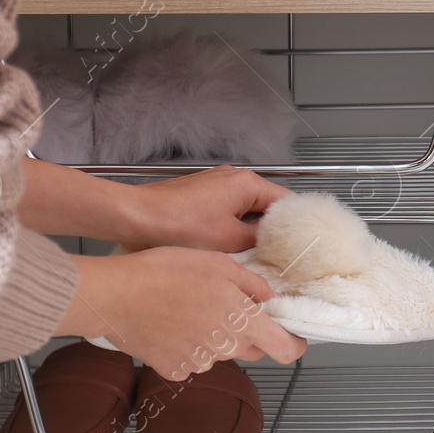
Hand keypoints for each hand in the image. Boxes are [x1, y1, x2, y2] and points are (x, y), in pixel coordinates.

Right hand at [59, 247, 306, 378]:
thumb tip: (267, 297)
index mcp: (243, 322)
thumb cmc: (167, 272)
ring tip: (191, 306)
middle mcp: (225, 349)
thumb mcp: (219, 263)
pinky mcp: (173, 369)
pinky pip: (192, 359)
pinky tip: (173, 322)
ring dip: (215, 335)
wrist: (117, 296)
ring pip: (220, 352)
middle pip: (252, 347)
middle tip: (229, 304)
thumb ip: (252, 284)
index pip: (285, 350)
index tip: (293, 335)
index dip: (295, 344)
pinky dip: (189, 345)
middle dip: (249, 331)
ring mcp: (198, 363)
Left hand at [117, 164, 290, 253]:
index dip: (294, 225)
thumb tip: (273, 243)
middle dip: (269, 229)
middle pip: (266, 205)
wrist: (135, 217)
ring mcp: (216, 184)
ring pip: (245, 209)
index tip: (298, 244)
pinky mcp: (201, 194)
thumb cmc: (177, 224)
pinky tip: (226, 246)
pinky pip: (227, 209)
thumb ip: (258, 239)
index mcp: (247, 182)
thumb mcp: (229, 240)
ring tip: (249, 253)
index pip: (286, 202)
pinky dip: (230, 226)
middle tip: (275, 254)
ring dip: (248, 229)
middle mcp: (234, 177)